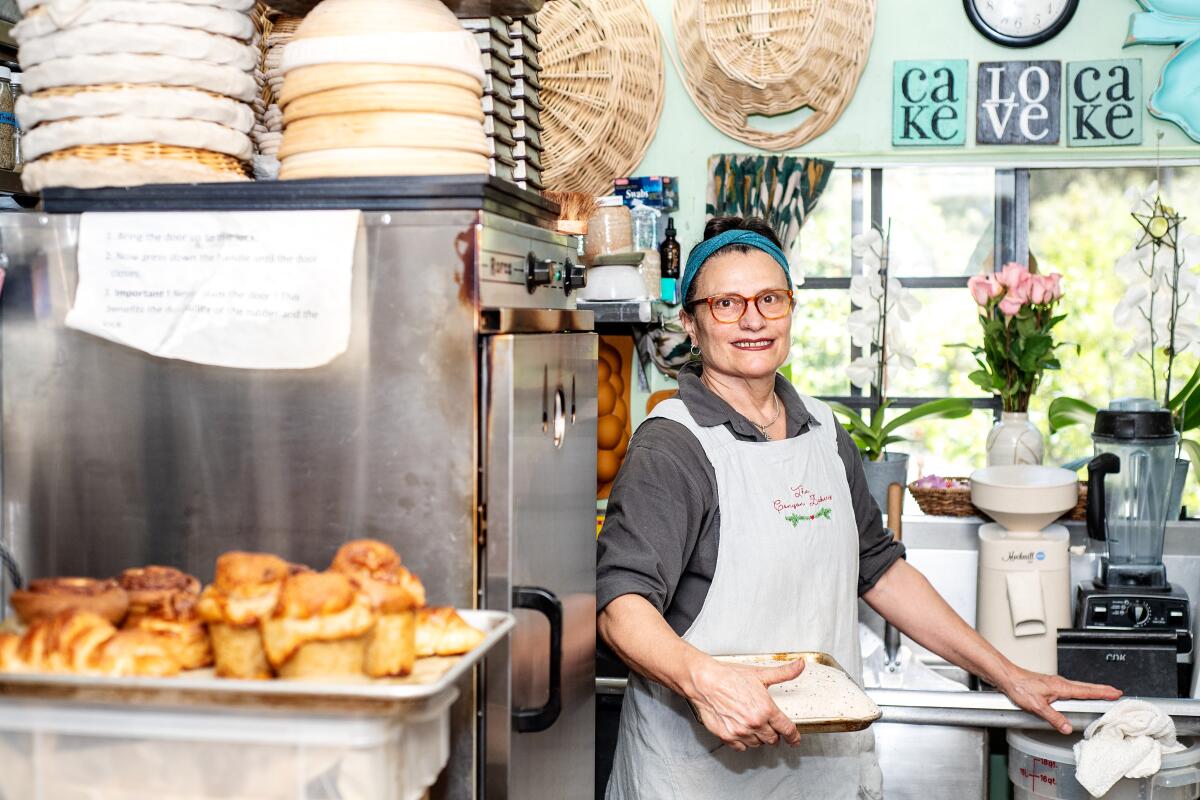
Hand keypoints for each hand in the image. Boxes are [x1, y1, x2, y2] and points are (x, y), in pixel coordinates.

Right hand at [687, 657, 803, 751]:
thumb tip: (800, 665)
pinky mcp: (728, 737)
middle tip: (770, 727)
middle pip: (773, 739)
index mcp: (766, 709)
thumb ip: (784, 672)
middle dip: (774, 734)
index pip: (787, 729)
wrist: (705, 681)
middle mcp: (755, 723)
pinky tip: (742, 730)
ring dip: (759, 738)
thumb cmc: (730, 677)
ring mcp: (741, 732)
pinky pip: (742, 747)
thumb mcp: (760, 674)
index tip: (794, 740)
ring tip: (753, 725)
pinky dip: (744, 742)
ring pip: (758, 744)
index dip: (794, 737)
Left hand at [998, 665, 1122, 733]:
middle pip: (1085, 687)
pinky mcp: (1049, 685)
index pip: (1086, 690)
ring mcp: (1054, 683)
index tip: (1116, 693)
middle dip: (1102, 689)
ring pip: (1078, 687)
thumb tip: (1067, 727)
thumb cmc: (1019, 687)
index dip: (1102, 692)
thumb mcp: (1037, 706)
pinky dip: (1080, 691)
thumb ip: (1054, 717)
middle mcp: (1060, 683)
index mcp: (1061, 687)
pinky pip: (1070, 688)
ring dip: (1091, 690)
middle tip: (1115, 692)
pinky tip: (1078, 695)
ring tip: (1102, 694)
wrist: (1007, 677)